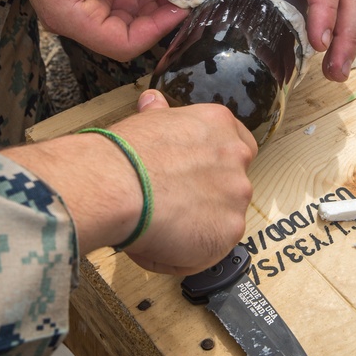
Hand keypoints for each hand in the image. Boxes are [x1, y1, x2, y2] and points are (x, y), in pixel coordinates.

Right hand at [9, 90, 256, 274]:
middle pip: (230, 184)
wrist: (118, 184)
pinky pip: (208, 250)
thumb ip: (160, 115)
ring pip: (220, 219)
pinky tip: (156, 244)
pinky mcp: (229, 230)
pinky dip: (184, 255)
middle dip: (205, 197)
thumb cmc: (125, 152)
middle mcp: (237, 156)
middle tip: (170, 204)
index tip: (193, 176)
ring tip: (157, 226)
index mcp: (218, 125)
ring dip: (194, 227)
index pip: (236, 145)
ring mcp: (237, 195)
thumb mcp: (145, 122)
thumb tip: (152, 101)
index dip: (213, 165)